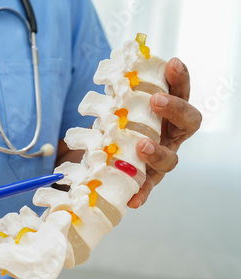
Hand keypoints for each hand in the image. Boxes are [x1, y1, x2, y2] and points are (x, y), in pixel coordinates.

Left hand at [128, 58, 201, 207]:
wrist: (105, 150)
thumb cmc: (119, 121)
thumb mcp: (120, 103)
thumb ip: (121, 90)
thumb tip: (114, 69)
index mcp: (168, 113)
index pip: (182, 92)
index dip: (181, 79)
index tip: (172, 63)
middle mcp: (171, 135)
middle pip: (189, 123)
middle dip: (175, 109)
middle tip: (157, 100)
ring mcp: (161, 159)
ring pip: (171, 160)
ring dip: (158, 153)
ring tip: (142, 147)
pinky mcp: (146, 179)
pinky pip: (146, 189)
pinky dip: (140, 194)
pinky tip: (133, 200)